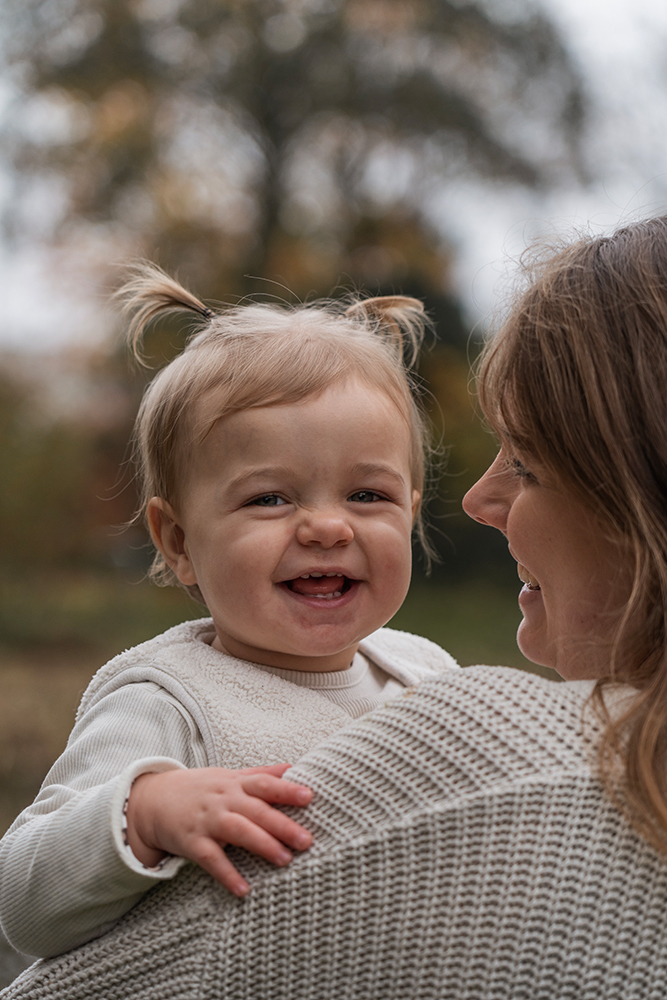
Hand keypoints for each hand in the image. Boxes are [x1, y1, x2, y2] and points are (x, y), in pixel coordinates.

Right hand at [125, 764, 312, 896]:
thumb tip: (293, 767)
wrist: (152, 799)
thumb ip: (261, 774)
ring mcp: (207, 820)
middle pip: (256, 810)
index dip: (287, 788)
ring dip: (262, 845)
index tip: (309, 796)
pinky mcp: (191, 842)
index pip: (265, 783)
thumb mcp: (229, 776)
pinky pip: (211, 859)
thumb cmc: (200, 789)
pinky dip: (227, 874)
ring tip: (285, 860)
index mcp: (235, 783)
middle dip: (282, 825)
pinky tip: (244, 890)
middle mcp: (223, 799)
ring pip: (237, 831)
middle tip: (307, 841)